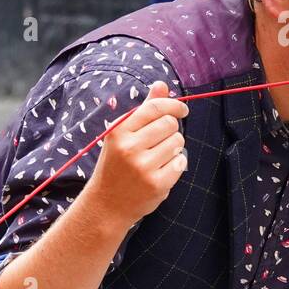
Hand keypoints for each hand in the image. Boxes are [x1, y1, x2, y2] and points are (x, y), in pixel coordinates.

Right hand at [88, 80, 188, 227]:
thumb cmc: (117, 164)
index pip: (155, 108)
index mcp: (119, 131)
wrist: (106, 204)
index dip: (174, 106)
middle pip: (170, 124)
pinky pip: (181, 162)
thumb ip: (144, 109)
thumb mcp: (123, 134)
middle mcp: (129, 147)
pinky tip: (162, 170)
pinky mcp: (156, 184)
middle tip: (161, 141)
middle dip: (172, 130)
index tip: (182, 110)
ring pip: (178, 142)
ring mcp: (143, 166)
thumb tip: (161, 84)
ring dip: (174, 148)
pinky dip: (176, 164)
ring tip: (157, 158)